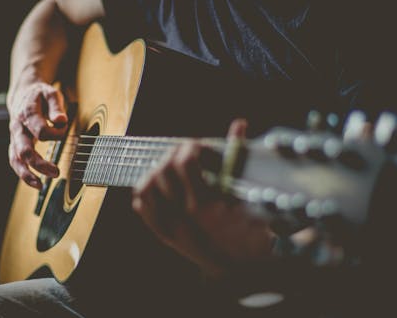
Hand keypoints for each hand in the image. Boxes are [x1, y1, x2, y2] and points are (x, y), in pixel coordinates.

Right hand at [7, 77, 67, 188]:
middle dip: (39, 163)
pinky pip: (15, 161)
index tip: (64, 128)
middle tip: (56, 172)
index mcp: (27, 113)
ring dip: (26, 174)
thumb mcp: (51, 93)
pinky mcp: (15, 144)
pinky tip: (36, 183)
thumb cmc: (40, 95)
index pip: (41, 131)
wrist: (23, 95)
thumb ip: (56, 107)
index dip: (56, 134)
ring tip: (40, 185)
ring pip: (15, 159)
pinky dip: (23, 174)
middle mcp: (18, 127)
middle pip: (24, 150)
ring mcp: (14, 137)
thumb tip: (60, 120)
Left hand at [132, 119, 274, 275]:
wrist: (244, 273)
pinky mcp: (166, 235)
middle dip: (173, 156)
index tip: (198, 146)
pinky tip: (161, 187)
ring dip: (157, 172)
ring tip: (172, 167)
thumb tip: (239, 123)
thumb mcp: (253, 196)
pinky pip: (143, 207)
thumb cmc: (253, 233)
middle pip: (162, 172)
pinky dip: (147, 192)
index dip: (190, 148)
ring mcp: (171, 227)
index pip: (184, 163)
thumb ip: (241, 156)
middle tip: (186, 153)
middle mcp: (184, 217)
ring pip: (146, 189)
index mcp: (207, 205)